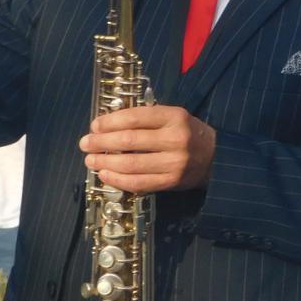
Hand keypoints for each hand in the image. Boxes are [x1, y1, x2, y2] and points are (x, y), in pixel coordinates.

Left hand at [79, 105, 216, 193]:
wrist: (216, 158)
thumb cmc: (189, 133)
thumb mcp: (174, 117)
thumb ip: (147, 119)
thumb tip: (109, 125)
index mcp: (175, 117)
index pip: (135, 118)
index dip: (110, 122)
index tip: (94, 125)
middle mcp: (175, 139)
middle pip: (129, 140)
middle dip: (101, 142)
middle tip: (85, 143)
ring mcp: (174, 163)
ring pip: (131, 164)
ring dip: (105, 162)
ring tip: (90, 160)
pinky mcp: (171, 182)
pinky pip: (138, 183)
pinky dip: (117, 180)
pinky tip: (105, 174)